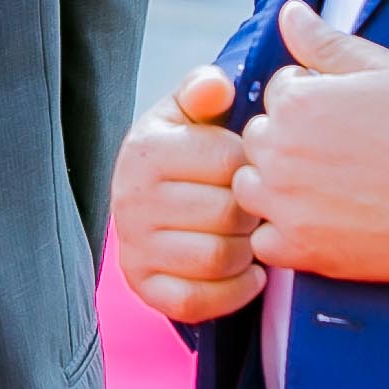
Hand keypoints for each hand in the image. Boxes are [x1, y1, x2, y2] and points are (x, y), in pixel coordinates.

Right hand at [113, 65, 258, 321]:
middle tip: (257, 209)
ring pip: (217, 258)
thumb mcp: (188, 114)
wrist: (147, 202)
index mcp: (146, 149)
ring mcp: (133, 246)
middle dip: (253, 213)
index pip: (230, 160)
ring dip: (246, 252)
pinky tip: (248, 272)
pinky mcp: (143, 286)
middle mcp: (131, 197)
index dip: (256, 167)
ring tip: (250, 237)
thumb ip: (203, 91)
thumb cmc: (183, 153)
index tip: (254, 169)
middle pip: (227, 214)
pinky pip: (196, 301)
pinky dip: (233, 292)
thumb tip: (215, 87)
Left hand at [232, 1, 388, 282]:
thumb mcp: (384, 68)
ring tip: (326, 188)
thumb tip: (289, 12)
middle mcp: (278, 152)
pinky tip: (319, 224)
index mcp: (295, 101)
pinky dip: (284, 235)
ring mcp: (285, 203)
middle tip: (339, 154)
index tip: (345, 117)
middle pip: (259, 139)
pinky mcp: (300, 248)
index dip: (311, 99)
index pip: (278, 91)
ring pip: (251, 188)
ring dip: (276, 186)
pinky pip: (265, 241)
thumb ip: (326, 42)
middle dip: (288, 141)